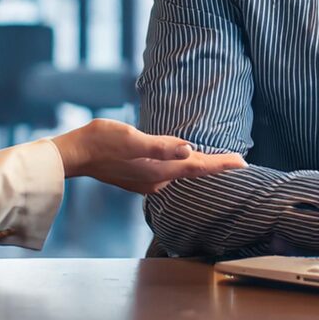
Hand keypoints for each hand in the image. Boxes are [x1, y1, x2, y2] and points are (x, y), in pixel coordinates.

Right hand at [51, 118, 245, 194]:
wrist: (75, 154)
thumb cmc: (101, 142)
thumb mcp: (131, 139)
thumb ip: (160, 146)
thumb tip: (188, 149)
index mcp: (158, 170)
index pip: (197, 166)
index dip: (221, 164)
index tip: (243, 162)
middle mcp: (156, 180)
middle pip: (193, 170)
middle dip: (215, 166)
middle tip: (238, 160)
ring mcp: (147, 179)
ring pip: (181, 171)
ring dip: (199, 164)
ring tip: (217, 159)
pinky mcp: (138, 175)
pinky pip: (168, 170)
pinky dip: (181, 164)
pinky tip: (183, 156)